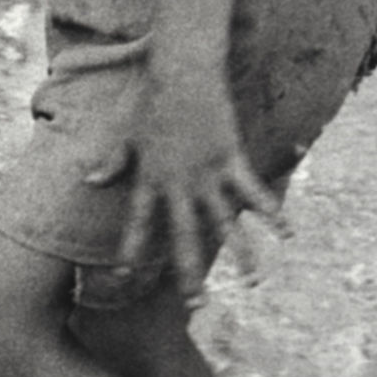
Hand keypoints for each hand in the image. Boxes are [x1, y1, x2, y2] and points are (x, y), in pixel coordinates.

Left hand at [89, 77, 289, 305]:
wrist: (181, 73)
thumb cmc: (151, 101)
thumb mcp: (127, 136)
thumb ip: (113, 163)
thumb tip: (89, 181)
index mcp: (150, 178)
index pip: (137, 222)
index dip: (131, 248)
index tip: (124, 276)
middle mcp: (178, 183)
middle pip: (183, 234)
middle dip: (189, 270)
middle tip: (195, 303)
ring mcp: (206, 173)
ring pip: (225, 221)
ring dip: (241, 253)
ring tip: (251, 281)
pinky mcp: (231, 158)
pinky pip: (254, 192)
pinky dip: (272, 212)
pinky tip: (288, 234)